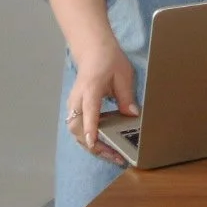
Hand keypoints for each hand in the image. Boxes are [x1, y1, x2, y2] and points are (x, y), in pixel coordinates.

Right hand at [65, 35, 135, 165]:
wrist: (93, 50)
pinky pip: (79, 128)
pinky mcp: (76, 108)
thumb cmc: (109, 61)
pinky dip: (90, 139)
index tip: (93, 142)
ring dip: (92, 145)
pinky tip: (106, 146)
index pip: (89, 111)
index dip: (91, 128)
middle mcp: (78, 99)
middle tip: (116, 156)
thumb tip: (132, 115)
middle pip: (78, 127)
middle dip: (94, 145)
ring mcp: (74, 105)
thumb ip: (126, 96)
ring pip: (76, 131)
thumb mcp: (124, 75)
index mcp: (90, 89)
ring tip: (113, 155)